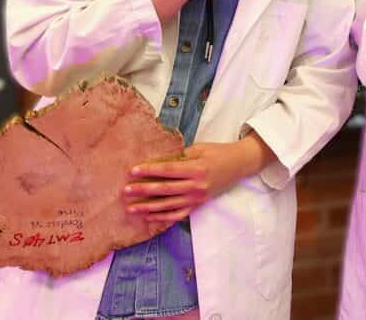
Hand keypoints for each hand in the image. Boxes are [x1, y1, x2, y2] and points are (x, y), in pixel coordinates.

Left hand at [122, 135, 271, 223]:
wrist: (239, 164)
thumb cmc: (219, 152)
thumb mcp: (200, 148)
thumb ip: (180, 156)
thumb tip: (158, 162)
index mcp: (197, 169)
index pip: (168, 171)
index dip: (149, 171)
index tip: (133, 171)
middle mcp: (196, 186)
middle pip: (165, 190)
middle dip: (143, 191)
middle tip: (126, 191)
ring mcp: (197, 198)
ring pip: (168, 205)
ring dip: (148, 208)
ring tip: (131, 208)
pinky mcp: (198, 205)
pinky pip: (178, 214)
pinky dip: (163, 217)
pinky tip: (149, 217)